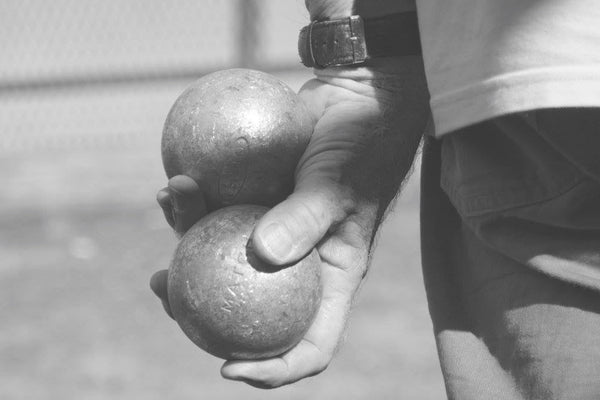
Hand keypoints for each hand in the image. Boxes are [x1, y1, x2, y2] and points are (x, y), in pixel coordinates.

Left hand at [151, 59, 428, 388]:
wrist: (354, 103)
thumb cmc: (360, 146)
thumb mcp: (339, 185)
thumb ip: (306, 218)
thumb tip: (261, 256)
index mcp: (330, 277)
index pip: (310, 343)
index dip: (274, 369)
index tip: (228, 369)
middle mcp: (299, 264)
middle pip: (251, 309)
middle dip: (203, 313)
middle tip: (166, 293)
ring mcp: (274, 233)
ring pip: (224, 257)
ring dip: (186, 243)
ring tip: (166, 207)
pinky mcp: (256, 201)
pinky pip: (219, 214)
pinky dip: (193, 205)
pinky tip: (173, 186)